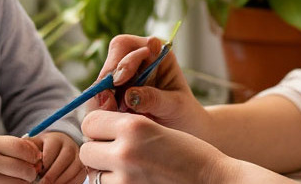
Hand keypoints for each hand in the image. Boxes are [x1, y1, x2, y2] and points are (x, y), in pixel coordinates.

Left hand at [26, 132, 84, 183]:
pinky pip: (79, 176)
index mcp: (56, 139)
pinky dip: (69, 183)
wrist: (60, 148)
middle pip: (64, 159)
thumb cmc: (43, 149)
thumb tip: (21, 157)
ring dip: (61, 180)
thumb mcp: (35, 145)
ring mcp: (79, 156)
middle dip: (52, 174)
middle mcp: (70, 145)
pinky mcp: (83, 167)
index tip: (35, 173)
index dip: (43, 164)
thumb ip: (28, 149)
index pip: (51, 151)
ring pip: (74, 168)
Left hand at [80, 110, 238, 183]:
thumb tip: (90, 131)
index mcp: (133, 126)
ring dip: (105, 172)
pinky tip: (135, 181)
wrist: (213, 180)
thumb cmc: (188, 153)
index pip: (89, 122)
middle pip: (86, 150)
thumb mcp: (156, 128)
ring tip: (130, 169)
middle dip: (97, 151)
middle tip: (117, 153)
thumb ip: (124, 128)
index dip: (98, 127)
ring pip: (93, 174)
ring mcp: (125, 180)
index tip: (109, 132)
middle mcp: (125, 152)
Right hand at [88, 35, 209, 138]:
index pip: (126, 45)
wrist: (185, 130)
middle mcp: (137, 60)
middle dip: (107, 83)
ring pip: (101, 82)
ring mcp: (124, 77)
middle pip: (109, 62)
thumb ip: (153, 99)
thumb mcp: (174, 106)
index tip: (119, 81)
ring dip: (105, 99)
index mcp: (156, 52)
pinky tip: (117, 119)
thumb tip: (129, 96)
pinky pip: (100, 98)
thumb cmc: (184, 114)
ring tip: (120, 115)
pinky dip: (105, 109)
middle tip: (111, 105)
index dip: (120, 61)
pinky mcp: (116, 94)